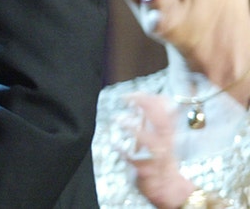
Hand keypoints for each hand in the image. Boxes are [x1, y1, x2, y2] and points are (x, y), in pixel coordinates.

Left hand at [120, 93, 194, 208]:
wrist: (170, 191)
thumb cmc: (160, 162)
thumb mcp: (158, 140)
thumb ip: (151, 122)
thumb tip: (144, 101)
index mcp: (168, 137)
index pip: (166, 114)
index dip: (152, 101)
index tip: (135, 93)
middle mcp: (165, 146)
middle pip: (164, 124)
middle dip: (148, 108)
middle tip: (128, 98)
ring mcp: (158, 159)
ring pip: (153, 143)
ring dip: (136, 129)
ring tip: (119, 118)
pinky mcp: (147, 173)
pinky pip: (137, 162)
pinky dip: (124, 151)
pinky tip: (113, 143)